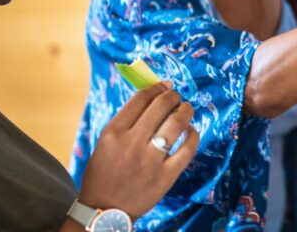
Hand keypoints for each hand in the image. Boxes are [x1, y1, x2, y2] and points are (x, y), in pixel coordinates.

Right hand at [77, 82, 198, 218]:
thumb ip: (126, 123)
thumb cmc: (103, 174)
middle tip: (176, 96)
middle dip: (173, 96)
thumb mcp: (105, 143)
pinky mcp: (166, 175)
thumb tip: (152, 99)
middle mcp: (132, 143)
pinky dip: (193, 135)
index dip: (156, 88)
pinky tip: (191, 131)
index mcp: (113, 133)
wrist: (103, 210)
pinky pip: (187, 149)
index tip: (164, 85)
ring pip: (176, 123)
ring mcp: (151, 159)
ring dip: (185, 111)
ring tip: (187, 109)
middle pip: (161, 106)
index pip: (140, 99)